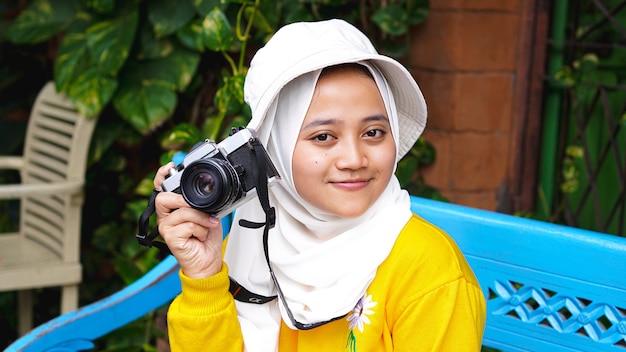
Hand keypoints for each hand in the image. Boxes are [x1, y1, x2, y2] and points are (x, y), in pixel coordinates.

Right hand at [154, 162, 222, 278]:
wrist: (208, 260)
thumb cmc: (206, 238)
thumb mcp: (207, 214)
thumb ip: (202, 202)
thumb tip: (207, 192)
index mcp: (172, 208)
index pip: (160, 188)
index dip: (161, 176)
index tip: (168, 167)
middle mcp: (165, 217)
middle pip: (164, 197)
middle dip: (184, 200)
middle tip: (199, 208)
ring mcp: (166, 227)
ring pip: (183, 211)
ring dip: (201, 218)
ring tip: (207, 225)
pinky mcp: (170, 237)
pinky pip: (188, 225)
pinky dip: (201, 229)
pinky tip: (200, 236)